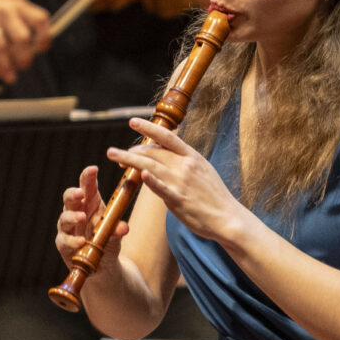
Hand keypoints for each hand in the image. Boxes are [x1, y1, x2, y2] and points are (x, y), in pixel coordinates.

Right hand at [0, 0, 52, 82]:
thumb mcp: (9, 6)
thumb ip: (23, 24)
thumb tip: (31, 53)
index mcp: (19, 5)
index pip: (40, 19)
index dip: (45, 36)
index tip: (41, 49)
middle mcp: (5, 9)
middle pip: (22, 38)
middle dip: (24, 57)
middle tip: (24, 66)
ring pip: (1, 48)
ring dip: (6, 67)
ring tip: (10, 78)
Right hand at [55, 163, 114, 265]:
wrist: (102, 263)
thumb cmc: (107, 239)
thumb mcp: (115, 232)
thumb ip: (117, 229)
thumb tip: (123, 228)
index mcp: (90, 202)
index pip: (87, 185)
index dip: (88, 176)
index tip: (93, 169)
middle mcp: (76, 211)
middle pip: (69, 198)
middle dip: (73, 194)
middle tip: (80, 193)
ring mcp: (68, 227)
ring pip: (64, 218)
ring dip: (73, 217)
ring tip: (82, 218)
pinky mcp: (64, 243)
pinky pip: (65, 240)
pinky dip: (73, 241)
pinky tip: (81, 241)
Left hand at [111, 118, 246, 246]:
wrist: (227, 217)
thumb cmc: (213, 196)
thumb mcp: (201, 170)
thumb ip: (182, 161)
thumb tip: (163, 153)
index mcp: (191, 156)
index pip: (166, 136)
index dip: (148, 127)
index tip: (132, 121)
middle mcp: (185, 165)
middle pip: (153, 151)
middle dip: (131, 150)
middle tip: (113, 152)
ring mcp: (181, 182)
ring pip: (150, 165)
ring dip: (129, 159)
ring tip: (112, 155)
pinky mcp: (178, 199)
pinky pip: (161, 187)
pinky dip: (151, 180)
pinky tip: (140, 174)